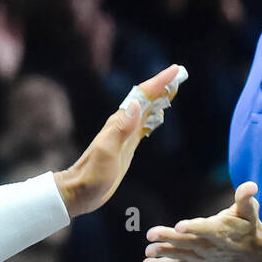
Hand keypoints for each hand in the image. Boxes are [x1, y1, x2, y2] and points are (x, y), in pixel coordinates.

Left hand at [56, 64, 184, 216]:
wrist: (80, 191)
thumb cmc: (92, 175)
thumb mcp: (107, 152)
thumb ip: (121, 129)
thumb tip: (135, 104)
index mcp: (119, 122)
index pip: (142, 96)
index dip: (159, 82)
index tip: (176, 70)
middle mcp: (122, 124)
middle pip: (145, 99)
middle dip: (163, 85)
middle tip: (181, 74)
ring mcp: (125, 135)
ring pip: (146, 110)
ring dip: (160, 98)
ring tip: (174, 87)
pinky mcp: (127, 146)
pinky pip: (144, 125)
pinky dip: (154, 116)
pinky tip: (160, 115)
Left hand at [143, 181, 261, 261]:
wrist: (250, 251)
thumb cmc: (247, 224)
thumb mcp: (249, 209)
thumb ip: (245, 198)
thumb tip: (251, 186)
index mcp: (221, 231)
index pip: (206, 230)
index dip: (194, 228)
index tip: (180, 225)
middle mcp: (210, 246)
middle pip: (187, 242)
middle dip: (169, 238)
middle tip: (151, 234)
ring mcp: (202, 255)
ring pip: (180, 254)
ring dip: (163, 252)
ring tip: (147, 251)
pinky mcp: (195, 261)